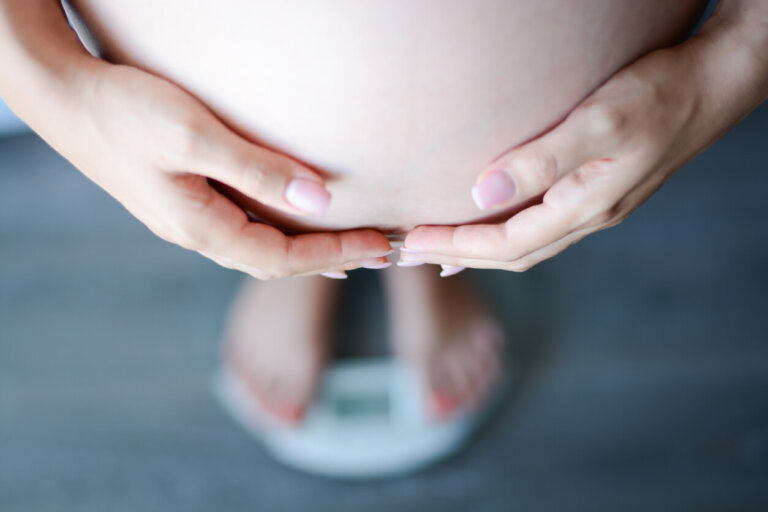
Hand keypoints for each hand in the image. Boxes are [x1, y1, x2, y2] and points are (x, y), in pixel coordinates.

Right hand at [53, 63, 392, 278]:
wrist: (64, 98)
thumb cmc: (123, 112)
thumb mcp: (194, 137)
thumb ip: (258, 171)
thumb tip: (319, 202)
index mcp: (201, 228)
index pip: (284, 258)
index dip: (336, 254)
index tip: (380, 246)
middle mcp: (197, 234)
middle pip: (277, 262)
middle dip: (332, 259)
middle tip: (381, 252)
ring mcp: (189, 221)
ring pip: (263, 248)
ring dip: (311, 251)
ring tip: (352, 248)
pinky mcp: (185, 201)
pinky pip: (248, 229)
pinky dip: (284, 234)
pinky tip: (298, 227)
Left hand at [402, 16, 767, 272]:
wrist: (712, 85)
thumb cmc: (659, 96)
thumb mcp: (599, 123)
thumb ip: (541, 161)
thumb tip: (481, 194)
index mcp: (584, 208)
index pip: (505, 244)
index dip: (455, 246)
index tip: (411, 242)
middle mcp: (588, 217)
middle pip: (511, 254)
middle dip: (458, 256)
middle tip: (408, 253)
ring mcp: (594, 207)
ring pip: (525, 244)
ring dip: (478, 250)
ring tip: (437, 251)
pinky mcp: (595, 190)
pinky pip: (539, 226)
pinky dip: (503, 234)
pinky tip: (488, 225)